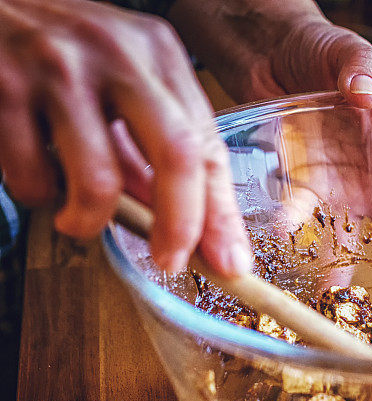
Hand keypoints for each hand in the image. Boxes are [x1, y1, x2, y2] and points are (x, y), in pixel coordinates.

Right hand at [0, 0, 250, 275]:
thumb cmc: (61, 49)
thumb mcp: (121, 80)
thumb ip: (152, 147)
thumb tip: (186, 226)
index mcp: (157, 52)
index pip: (206, 144)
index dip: (220, 212)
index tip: (229, 260)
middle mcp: (117, 54)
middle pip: (176, 155)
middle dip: (180, 225)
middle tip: (169, 260)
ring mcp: (59, 68)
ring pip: (100, 180)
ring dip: (91, 221)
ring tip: (79, 218)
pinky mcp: (4, 86)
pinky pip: (32, 176)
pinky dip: (38, 196)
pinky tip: (38, 175)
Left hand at [169, 0, 371, 283]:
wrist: (275, 56)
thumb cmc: (323, 52)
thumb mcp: (348, 52)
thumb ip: (362, 68)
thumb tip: (368, 91)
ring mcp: (342, 189)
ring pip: (354, 239)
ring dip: (350, 272)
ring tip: (346, 308)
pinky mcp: (304, 189)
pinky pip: (303, 217)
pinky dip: (297, 231)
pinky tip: (289, 247)